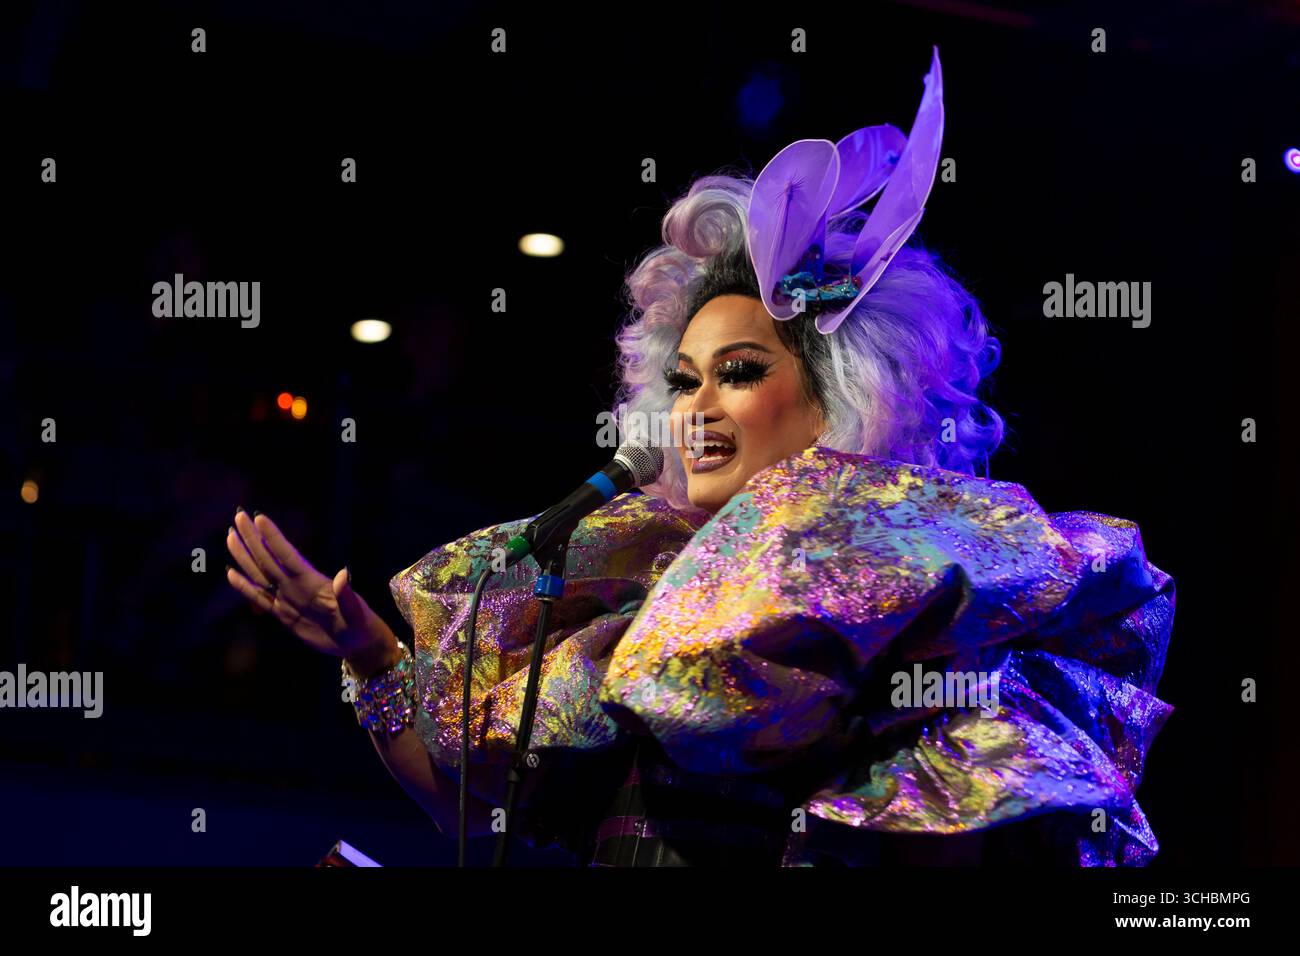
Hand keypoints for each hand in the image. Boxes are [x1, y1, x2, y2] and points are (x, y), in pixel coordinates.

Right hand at [225, 509, 398, 673]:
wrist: (357, 644)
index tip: (259, 518)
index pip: (288, 556)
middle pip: (269, 559)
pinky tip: (231, 573)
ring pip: (260, 574)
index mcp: (313, 583)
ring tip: (231, 536)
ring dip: (245, 556)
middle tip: (239, 516)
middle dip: (253, 539)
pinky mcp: (284, 615)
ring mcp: (289, 598)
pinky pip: (259, 598)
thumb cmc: (361, 626)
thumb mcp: (356, 613)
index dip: (274, 538)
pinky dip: (244, 586)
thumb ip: (347, 596)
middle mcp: (297, 586)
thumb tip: (345, 573)